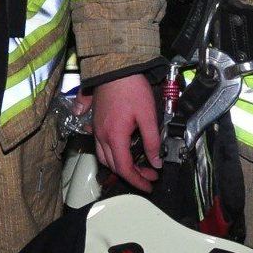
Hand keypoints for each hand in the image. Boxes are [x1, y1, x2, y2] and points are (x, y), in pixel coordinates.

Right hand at [92, 73, 159, 191]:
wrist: (115, 67)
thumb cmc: (131, 88)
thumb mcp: (148, 115)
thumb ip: (152, 140)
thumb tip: (156, 161)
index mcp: (114, 136)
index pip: (124, 168)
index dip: (137, 180)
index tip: (149, 185)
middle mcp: (101, 135)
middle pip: (113, 165)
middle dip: (131, 174)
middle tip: (149, 174)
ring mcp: (96, 128)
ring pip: (104, 156)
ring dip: (120, 165)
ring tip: (137, 164)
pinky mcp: (96, 120)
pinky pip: (100, 145)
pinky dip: (111, 153)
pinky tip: (122, 148)